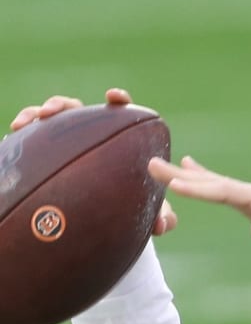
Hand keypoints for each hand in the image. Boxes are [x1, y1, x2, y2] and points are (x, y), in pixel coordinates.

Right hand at [9, 88, 176, 236]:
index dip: (119, 101)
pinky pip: (35, 135)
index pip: (121, 113)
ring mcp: (70, 139)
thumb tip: (163, 226)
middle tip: (51, 111)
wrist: (108, 218)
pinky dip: (25, 130)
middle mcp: (94, 134)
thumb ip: (162, 217)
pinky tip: (14, 132)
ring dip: (38, 112)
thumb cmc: (132, 206)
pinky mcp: (51, 149)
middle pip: (78, 109)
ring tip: (28, 121)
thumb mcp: (147, 211)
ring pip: (53, 119)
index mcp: (121, 140)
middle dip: (62, 104)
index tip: (114, 97)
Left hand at [148, 155, 250, 275]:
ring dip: (181, 178)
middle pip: (213, 184)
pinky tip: (177, 185)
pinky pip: (224, 194)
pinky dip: (200, 189)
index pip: (224, 194)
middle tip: (154, 163)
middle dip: (181, 175)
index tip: (181, 176)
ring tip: (152, 167)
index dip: (201, 184)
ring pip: (214, 186)